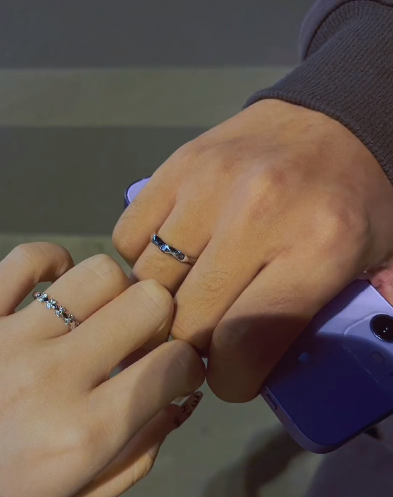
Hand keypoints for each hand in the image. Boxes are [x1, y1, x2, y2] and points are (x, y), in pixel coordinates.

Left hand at [0, 244, 203, 496]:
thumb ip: (143, 451)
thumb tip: (182, 393)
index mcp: (87, 434)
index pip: (174, 363)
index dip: (188, 362)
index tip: (175, 369)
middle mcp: (55, 378)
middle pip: (147, 302)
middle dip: (159, 319)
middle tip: (138, 338)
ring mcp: (10, 340)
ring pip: (98, 272)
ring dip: (113, 291)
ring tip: (96, 316)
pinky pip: (28, 258)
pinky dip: (54, 263)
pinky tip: (56, 288)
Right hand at [114, 99, 392, 401]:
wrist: (337, 117)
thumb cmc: (357, 202)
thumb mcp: (374, 266)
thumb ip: (333, 324)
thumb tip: (277, 377)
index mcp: (318, 247)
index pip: (242, 343)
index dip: (228, 379)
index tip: (232, 377)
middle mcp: (255, 214)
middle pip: (187, 320)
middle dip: (191, 347)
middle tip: (208, 343)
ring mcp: (207, 185)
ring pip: (149, 282)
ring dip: (163, 304)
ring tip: (188, 298)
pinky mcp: (175, 166)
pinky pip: (128, 239)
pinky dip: (141, 260)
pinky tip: (172, 258)